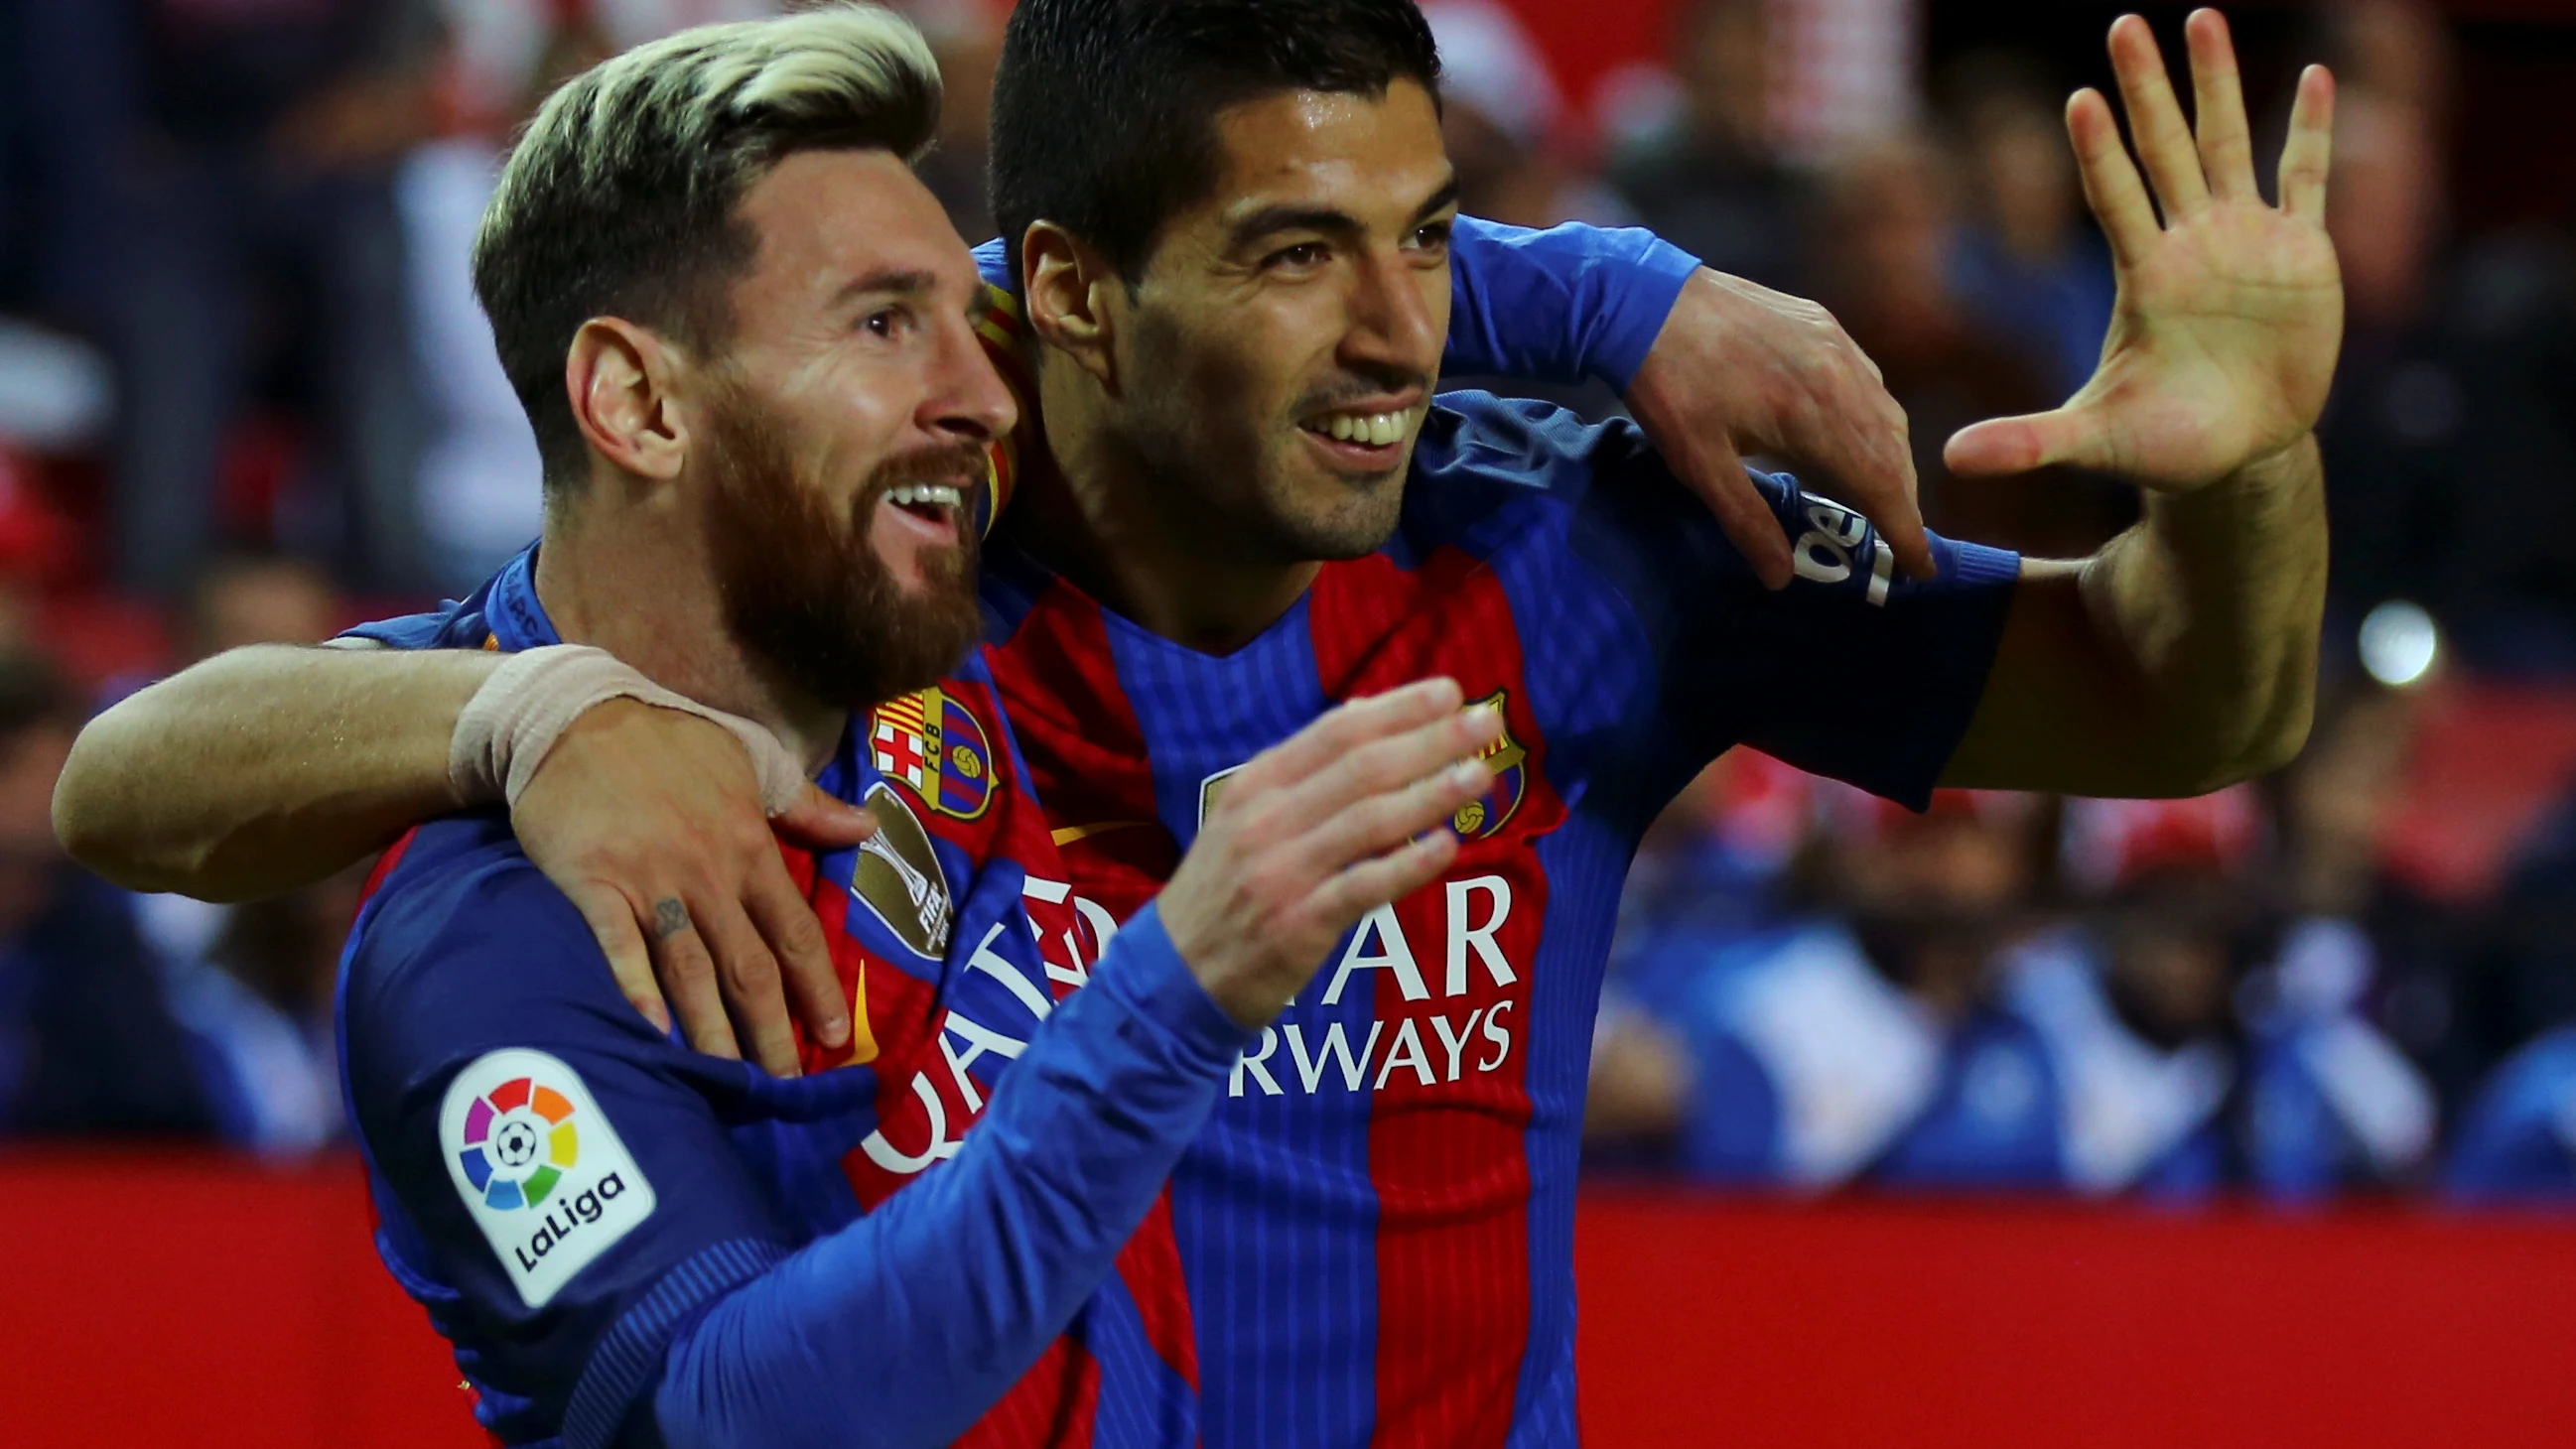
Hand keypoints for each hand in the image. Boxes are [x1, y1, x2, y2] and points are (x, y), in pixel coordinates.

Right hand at [511, 698, 877, 1074]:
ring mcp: (650, 881)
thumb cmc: (670, 740)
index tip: (836, 1035)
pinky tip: (654, 1035)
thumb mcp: (752, 759)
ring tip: (730, 1081)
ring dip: (712, 1030)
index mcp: (750, 846)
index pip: (795, 930)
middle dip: (771, 1030)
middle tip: (785, 1086)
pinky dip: (637, 991)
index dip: (818, 987)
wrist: (575, 716)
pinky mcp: (594, 885)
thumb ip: (807, 806)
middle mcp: (709, 873)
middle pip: (749, 966)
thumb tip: (870, 827)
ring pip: (691, 969)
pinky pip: (619, 946)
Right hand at [1158, 679, 1502, 1029]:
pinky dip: (1408, 865)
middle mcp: (1266, 820)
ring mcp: (1281, 872)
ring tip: (1481, 775)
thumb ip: (1304, 767)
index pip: (1336, 731)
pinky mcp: (1298, 925)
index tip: (1450, 691)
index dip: (1398, 708)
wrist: (1173, 975)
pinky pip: (1363, 887)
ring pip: (1369, 821)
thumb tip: (1365, 710)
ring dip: (1431, 795)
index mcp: (1256, 784)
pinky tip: (1447, 846)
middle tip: (1486, 723)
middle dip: (1430, 740)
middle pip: (1361, 767)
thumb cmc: (1223, 888)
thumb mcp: (1244, 815)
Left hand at [1625, 268, 1930, 589]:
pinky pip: (1869, 380)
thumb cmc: (1668, 385)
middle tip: (1902, 542)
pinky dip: (1876, 419)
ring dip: (1893, 461)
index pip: (1879, 483)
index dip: (1904, 529)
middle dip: (1903, 500)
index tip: (1920, 567)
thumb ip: (1746, 521)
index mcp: (1813, 414)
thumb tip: (1780, 578)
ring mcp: (1835, 344)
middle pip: (1892, 451)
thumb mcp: (1698, 464)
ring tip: (1886, 500)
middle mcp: (1840, 375)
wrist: (1644, 300)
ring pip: (1886, 413)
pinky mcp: (1823, 324)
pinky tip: (1861, 438)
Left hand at [1946, 10, 2340, 491]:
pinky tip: (2315, 74)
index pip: (2114, 199)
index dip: (2099, 152)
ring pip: (2229, 144)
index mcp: (2144, 278)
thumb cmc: (2162, 443)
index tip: (2080, 98)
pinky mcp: (2301, 254)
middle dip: (2148, 88)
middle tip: (2125, 23)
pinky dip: (2310, 130)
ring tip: (2201, 16)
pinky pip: (2305, 178)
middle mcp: (2189, 243)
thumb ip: (2027, 442)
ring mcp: (2244, 241)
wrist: (2238, 454)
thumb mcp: (2094, 441)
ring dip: (2218, 82)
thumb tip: (1945, 462)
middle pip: (2165, 151)